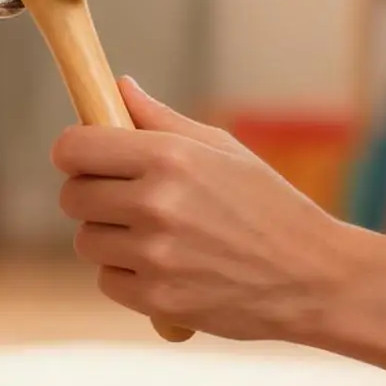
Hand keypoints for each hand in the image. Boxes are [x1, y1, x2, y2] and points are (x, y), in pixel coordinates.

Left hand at [52, 80, 343, 340]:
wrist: (313, 277)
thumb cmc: (268, 205)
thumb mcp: (222, 148)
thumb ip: (160, 119)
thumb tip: (117, 86)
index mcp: (169, 155)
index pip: (74, 148)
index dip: (74, 152)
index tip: (85, 158)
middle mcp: (156, 203)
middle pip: (72, 197)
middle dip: (90, 195)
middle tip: (125, 199)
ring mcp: (155, 255)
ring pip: (87, 241)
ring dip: (109, 238)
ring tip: (155, 235)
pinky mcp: (157, 299)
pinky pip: (107, 281)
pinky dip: (126, 276)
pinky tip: (165, 267)